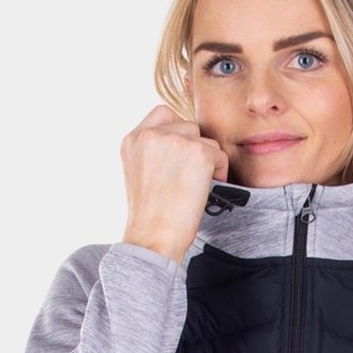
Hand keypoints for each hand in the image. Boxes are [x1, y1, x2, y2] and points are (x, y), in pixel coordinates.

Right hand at [119, 104, 228, 262]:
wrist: (153, 238)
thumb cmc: (149, 216)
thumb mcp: (137, 174)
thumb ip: (152, 151)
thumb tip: (180, 144)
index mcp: (133, 139)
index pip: (163, 113)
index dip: (178, 132)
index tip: (182, 154)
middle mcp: (151, 134)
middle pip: (188, 126)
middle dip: (195, 150)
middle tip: (191, 177)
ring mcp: (175, 141)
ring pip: (206, 141)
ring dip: (207, 162)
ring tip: (196, 187)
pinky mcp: (198, 153)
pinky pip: (220, 155)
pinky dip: (219, 173)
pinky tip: (206, 191)